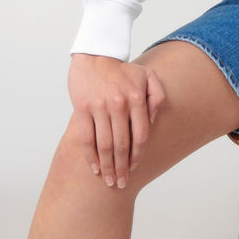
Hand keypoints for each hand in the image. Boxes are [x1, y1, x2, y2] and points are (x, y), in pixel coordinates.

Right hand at [67, 53, 164, 188]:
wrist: (95, 54)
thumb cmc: (123, 69)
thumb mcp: (147, 76)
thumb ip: (157, 96)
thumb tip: (152, 121)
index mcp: (137, 97)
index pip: (141, 135)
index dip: (138, 155)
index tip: (136, 167)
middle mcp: (119, 103)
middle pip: (122, 144)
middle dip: (122, 167)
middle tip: (122, 183)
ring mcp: (99, 106)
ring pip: (104, 145)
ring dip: (107, 166)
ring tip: (109, 181)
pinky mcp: (82, 108)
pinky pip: (86, 138)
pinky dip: (90, 156)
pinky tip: (94, 168)